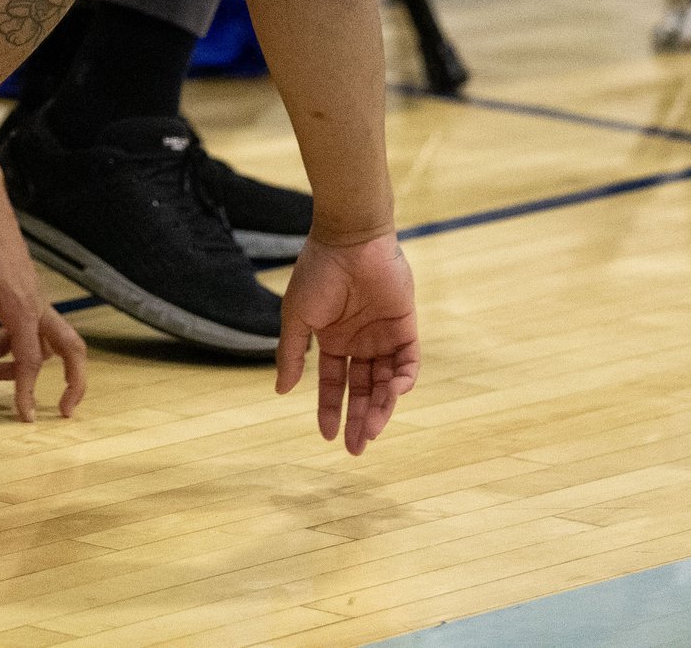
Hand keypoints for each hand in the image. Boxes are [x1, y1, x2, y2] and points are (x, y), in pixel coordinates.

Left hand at [0, 177, 87, 420]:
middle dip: (72, 382)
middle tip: (62, 411)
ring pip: (45, 338)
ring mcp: (32, 293)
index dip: (26, 390)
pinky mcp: (23, 287)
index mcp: (19, 303)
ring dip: (24, 362)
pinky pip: (28, 325)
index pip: (31, 358)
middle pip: (69, 346)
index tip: (25, 418)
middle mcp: (34, 300)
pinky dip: (12, 343)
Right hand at [276, 232, 418, 454]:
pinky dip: (403, 381)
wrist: (349, 241)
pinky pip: (409, 362)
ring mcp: (383, 336)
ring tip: (371, 430)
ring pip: (385, 382)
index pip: (334, 384)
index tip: (327, 435)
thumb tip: (282, 392)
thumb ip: (291, 354)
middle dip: (358, 419)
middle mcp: (359, 342)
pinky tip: (391, 394)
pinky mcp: (405, 326)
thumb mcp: (296, 317)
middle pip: (361, 390)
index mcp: (333, 340)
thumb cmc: (318, 274)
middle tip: (355, 449)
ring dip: (380, 407)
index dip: (330, 409)